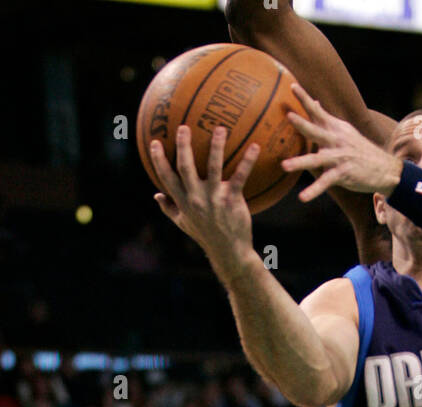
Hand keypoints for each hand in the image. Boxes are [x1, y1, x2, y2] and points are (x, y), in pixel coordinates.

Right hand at [150, 126, 258, 283]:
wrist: (229, 251)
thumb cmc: (205, 235)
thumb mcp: (184, 223)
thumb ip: (169, 208)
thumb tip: (155, 195)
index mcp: (183, 202)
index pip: (166, 178)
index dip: (158, 160)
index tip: (154, 142)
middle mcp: (196, 198)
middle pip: (186, 167)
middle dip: (183, 146)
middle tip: (183, 127)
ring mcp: (215, 198)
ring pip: (213, 168)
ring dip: (216, 147)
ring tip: (220, 128)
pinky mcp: (232, 199)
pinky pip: (240, 176)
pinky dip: (248, 161)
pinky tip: (255, 147)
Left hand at [282, 85, 401, 202]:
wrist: (384, 168)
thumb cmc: (360, 150)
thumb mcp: (345, 131)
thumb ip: (326, 119)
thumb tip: (314, 103)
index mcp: (335, 128)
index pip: (317, 111)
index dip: (305, 98)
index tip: (292, 86)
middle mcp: (336, 140)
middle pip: (316, 130)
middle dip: (303, 124)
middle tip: (289, 116)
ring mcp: (339, 157)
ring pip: (317, 159)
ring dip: (300, 162)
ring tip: (284, 166)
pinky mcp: (343, 174)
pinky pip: (325, 182)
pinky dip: (314, 191)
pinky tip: (302, 197)